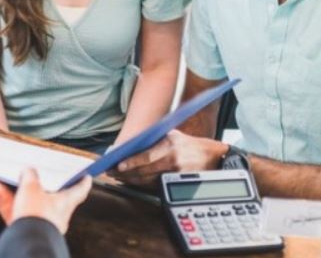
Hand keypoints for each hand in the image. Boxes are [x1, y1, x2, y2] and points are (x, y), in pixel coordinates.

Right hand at [0, 168, 91, 233]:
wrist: (25, 241)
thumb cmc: (37, 216)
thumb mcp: (32, 187)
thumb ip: (30, 175)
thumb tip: (28, 171)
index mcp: (65, 202)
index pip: (80, 189)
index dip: (82, 180)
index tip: (85, 174)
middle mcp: (55, 214)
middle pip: (46, 194)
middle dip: (33, 182)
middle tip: (27, 171)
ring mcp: (39, 223)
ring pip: (26, 202)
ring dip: (12, 190)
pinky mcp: (25, 230)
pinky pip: (15, 211)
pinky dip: (4, 200)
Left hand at [108, 130, 226, 185]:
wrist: (209, 157)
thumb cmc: (186, 143)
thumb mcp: (170, 134)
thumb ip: (152, 139)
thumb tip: (128, 146)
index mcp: (170, 146)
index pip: (146, 157)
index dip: (131, 163)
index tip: (118, 165)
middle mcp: (172, 161)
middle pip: (144, 171)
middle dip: (125, 173)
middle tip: (111, 172)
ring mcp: (175, 174)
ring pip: (147, 181)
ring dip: (130, 180)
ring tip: (117, 176)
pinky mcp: (175, 183)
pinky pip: (154, 185)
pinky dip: (140, 184)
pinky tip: (131, 180)